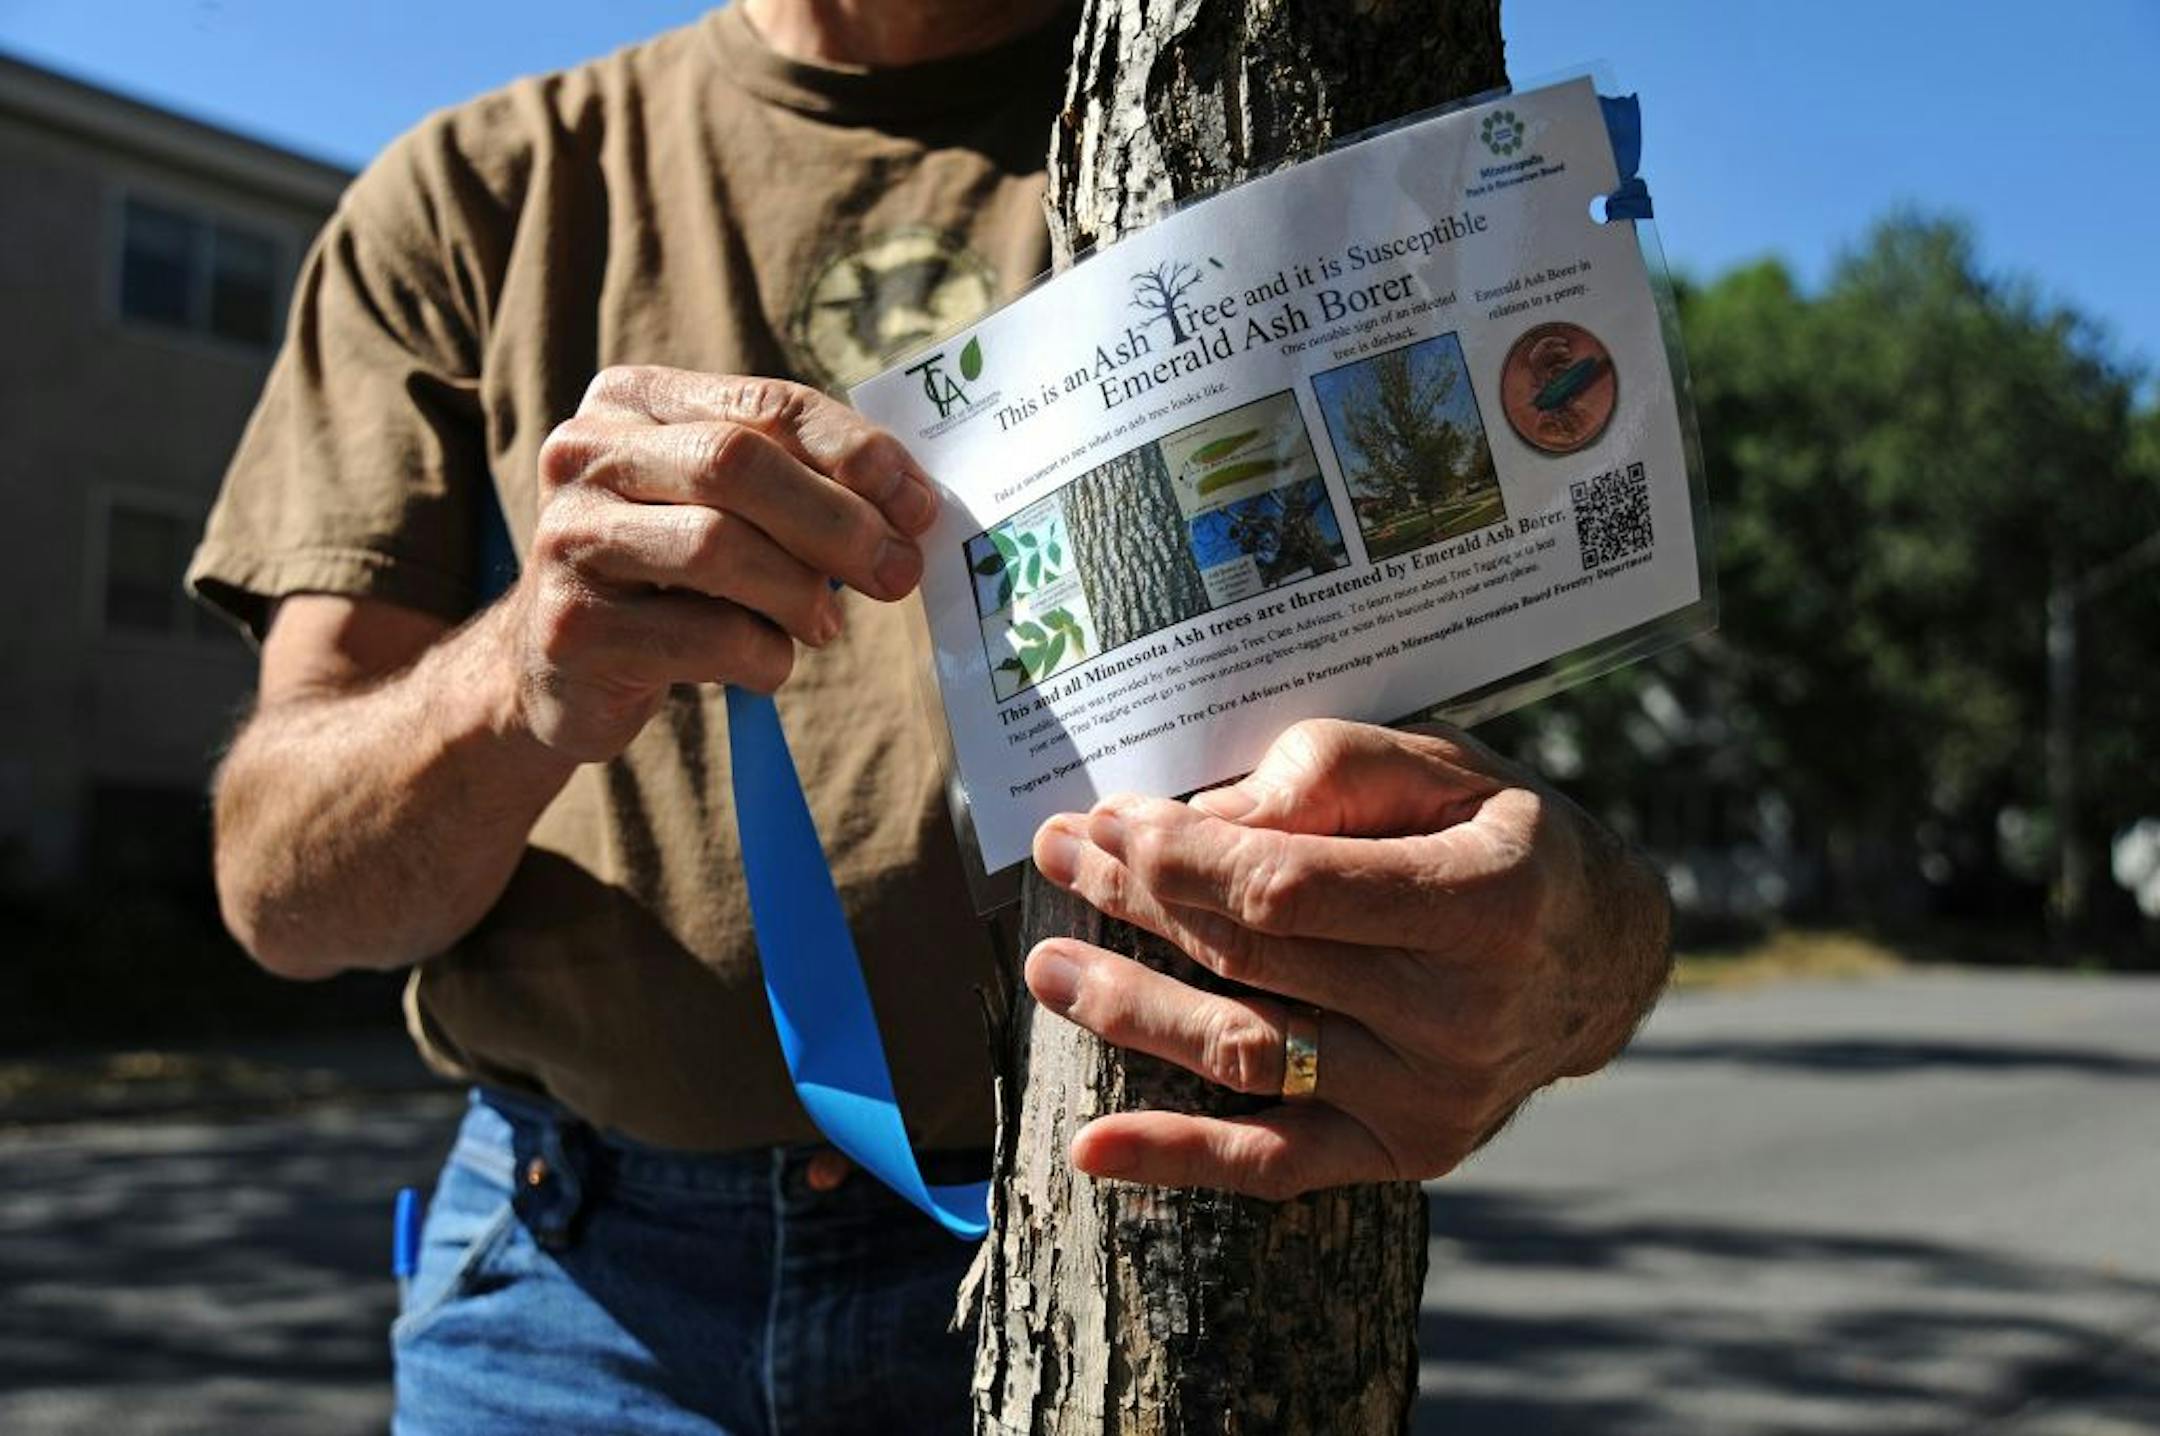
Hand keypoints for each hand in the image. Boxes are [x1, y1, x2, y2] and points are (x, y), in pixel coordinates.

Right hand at [505, 366, 938, 760]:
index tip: (919, 505)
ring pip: (717, 547)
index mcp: (633, 400)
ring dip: (799, 594)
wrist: (561, 670)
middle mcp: (585, 452)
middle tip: (899, 573)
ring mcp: (567, 537)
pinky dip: (762, 656)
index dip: (855, 453)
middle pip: (737, 464)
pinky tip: (767, 663)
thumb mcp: (727, 509)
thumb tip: (911, 507)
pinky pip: (702, 635)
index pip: (766, 403)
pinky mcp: (569, 626)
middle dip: (838, 523)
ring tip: (823, 625)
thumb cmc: (671, 577)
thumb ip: (800, 485)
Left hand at [1024, 718, 1670, 1199]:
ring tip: (1046, 966)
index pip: (1288, 889)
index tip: (1110, 819)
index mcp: (1483, 903)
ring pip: (1242, 1053)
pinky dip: (1176, 1158)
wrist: (1598, 957)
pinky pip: (1272, 1162)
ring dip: (1129, 1010)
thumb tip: (1213, 818)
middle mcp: (1461, 1016)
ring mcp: (1430, 1099)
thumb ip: (1336, 772)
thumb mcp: (1447, 765)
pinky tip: (1091, 1150)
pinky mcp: (1404, 1152)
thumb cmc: (1503, 838)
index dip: (1184, 856)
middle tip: (1060, 855)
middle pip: (1252, 960)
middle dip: (1138, 902)